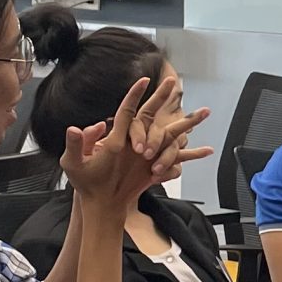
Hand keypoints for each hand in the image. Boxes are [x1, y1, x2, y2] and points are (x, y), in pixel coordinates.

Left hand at [63, 77, 212, 214]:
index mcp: (119, 136)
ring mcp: (150, 153)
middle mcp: (137, 140)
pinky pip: (179, 160)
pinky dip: (194, 155)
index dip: (135, 95)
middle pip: (156, 115)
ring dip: (188, 123)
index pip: (129, 111)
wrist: (100, 201)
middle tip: (174, 83)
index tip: (144, 80)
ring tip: (205, 111)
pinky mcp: (158, 168)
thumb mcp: (74, 163)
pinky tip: (208, 150)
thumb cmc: (86, 182)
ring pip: (173, 135)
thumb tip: (77, 128)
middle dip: (165, 97)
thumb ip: (77, 144)